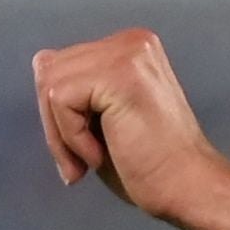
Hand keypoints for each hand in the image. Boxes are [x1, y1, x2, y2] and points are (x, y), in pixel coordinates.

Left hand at [34, 29, 221, 225]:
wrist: (189, 188)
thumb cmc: (151, 165)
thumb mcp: (103, 118)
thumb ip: (77, 88)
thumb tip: (40, 61)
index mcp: (130, 48)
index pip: (61, 65)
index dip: (60, 115)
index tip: (82, 153)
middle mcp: (130, 41)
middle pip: (49, 70)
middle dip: (55, 126)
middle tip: (79, 165)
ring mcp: (127, 53)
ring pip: (50, 85)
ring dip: (62, 135)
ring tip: (91, 161)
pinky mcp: (119, 73)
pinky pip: (60, 99)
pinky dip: (71, 137)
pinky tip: (100, 155)